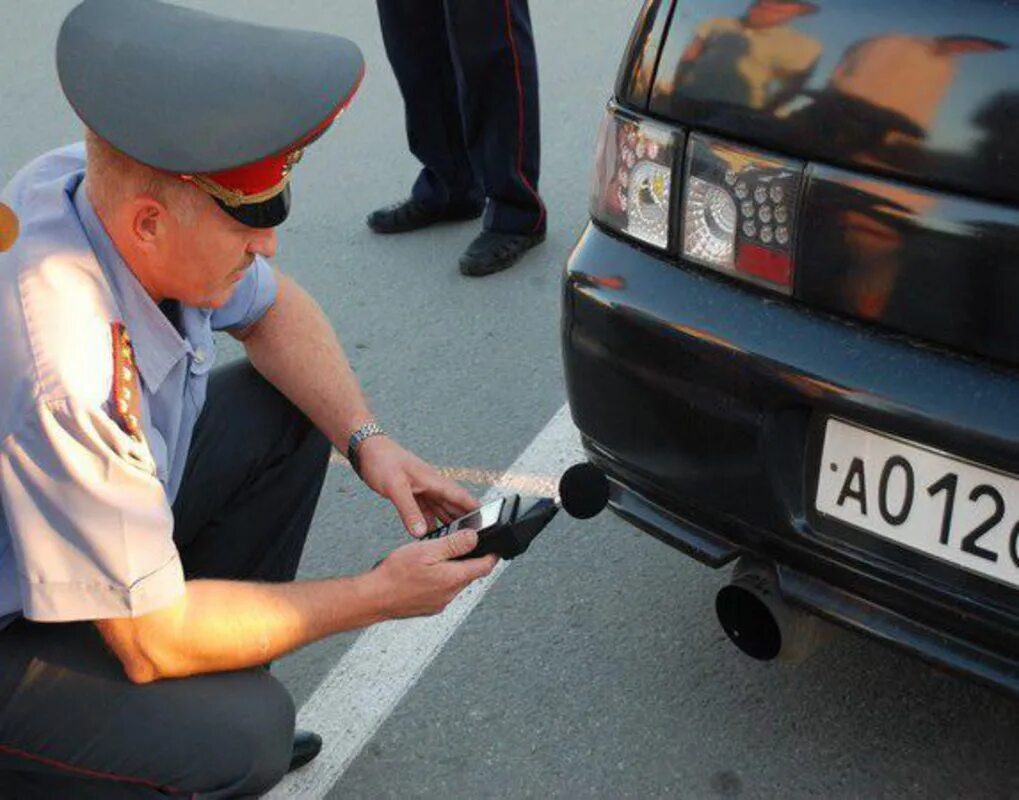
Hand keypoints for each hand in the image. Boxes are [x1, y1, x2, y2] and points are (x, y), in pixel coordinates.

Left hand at [355, 436, 477, 536]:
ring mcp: (422, 489)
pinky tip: (428, 533)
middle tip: (472, 539)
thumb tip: (421, 532)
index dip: (476, 509)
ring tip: (453, 541)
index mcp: (434, 481)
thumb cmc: (382, 460)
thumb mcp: (396, 487)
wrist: (366, 449)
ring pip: (440, 510)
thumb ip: (409, 511)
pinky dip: (428, 522)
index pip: (461, 497)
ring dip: (446, 524)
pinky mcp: (411, 493)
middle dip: (464, 521)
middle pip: (453, 506)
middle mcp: (431, 486)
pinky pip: (425, 511)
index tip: (488, 522)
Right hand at [370, 529, 498, 618]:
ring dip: (454, 570)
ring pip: (455, 583)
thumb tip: (474, 538)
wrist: (373, 598)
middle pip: (470, 575)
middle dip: (471, 560)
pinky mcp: (428, 608)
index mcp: (453, 578)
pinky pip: (442, 592)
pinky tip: (426, 572)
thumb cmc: (395, 574)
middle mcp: (450, 594)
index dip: (492, 555)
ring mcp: (439, 603)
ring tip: (440, 556)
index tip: (495, 547)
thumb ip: (454, 544)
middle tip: (464, 545)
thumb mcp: (427, 550)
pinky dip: (441, 580)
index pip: (485, 567)